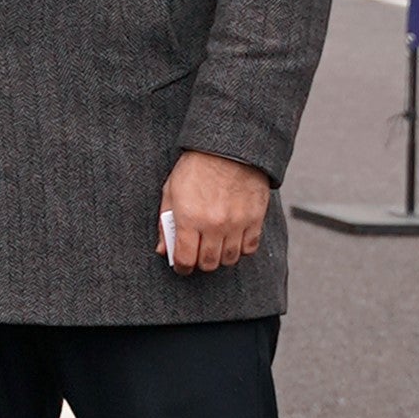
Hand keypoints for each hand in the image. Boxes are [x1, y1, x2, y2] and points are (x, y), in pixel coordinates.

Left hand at [161, 150, 272, 273]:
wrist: (227, 150)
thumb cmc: (195, 168)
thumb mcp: (170, 192)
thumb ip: (165, 223)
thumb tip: (163, 249)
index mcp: (189, 218)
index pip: (185, 258)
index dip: (181, 267)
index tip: (181, 266)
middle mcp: (214, 225)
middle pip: (209, 263)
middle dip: (200, 263)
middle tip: (196, 255)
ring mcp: (237, 224)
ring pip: (229, 259)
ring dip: (219, 258)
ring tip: (213, 247)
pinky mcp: (255, 220)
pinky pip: (249, 248)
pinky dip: (240, 250)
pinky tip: (231, 240)